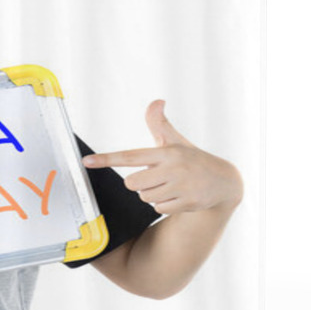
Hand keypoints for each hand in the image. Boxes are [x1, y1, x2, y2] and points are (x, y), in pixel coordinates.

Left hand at [82, 100, 242, 214]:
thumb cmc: (192, 159)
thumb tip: (156, 100)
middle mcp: (172, 168)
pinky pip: (159, 209)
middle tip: (156, 178)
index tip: (87, 162)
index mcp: (166, 151)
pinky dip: (165, 205)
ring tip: (171, 186)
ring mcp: (180, 186)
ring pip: (145, 197)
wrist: (224, 181)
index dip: (107, 159)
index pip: (130, 156)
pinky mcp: (187, 202)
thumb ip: (159, 123)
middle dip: (139, 184)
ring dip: (153, 195)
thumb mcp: (175, 141)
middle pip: (133, 184)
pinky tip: (179, 196)